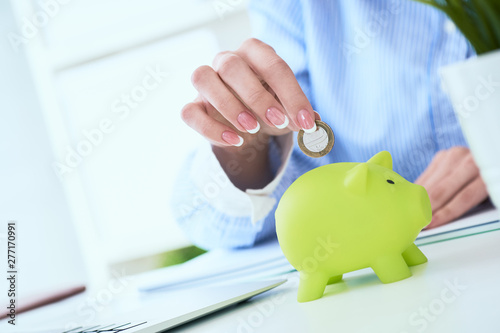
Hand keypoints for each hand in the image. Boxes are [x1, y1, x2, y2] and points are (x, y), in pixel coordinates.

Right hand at [181, 38, 316, 147]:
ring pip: (203, 78)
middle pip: (231, 66)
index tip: (306, 121)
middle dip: (257, 96)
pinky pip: (190, 112)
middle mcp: (226, 60)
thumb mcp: (287, 110)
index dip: (291, 94)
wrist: (245, 123)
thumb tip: (315, 124)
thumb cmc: (268, 108)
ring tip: (252, 130)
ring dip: (228, 105)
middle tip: (278, 122)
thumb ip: (300, 114)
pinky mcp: (193, 105)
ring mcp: (206, 82)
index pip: (272, 65)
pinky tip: (234, 141)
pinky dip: (211, 128)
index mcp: (255, 53)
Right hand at [415, 146, 488, 228]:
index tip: (431, 223)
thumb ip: (467, 205)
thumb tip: (438, 221)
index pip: (464, 197)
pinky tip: (412, 200)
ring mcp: (454, 156)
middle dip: (426, 207)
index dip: (445, 212)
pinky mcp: (442, 156)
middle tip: (415, 220)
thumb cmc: (484, 186)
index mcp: (487, 174)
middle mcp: (470, 161)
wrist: (483, 164)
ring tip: (411, 213)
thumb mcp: (483, 197)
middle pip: (443, 189)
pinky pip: (425, 177)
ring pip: (431, 183)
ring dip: (418, 200)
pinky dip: (417, 190)